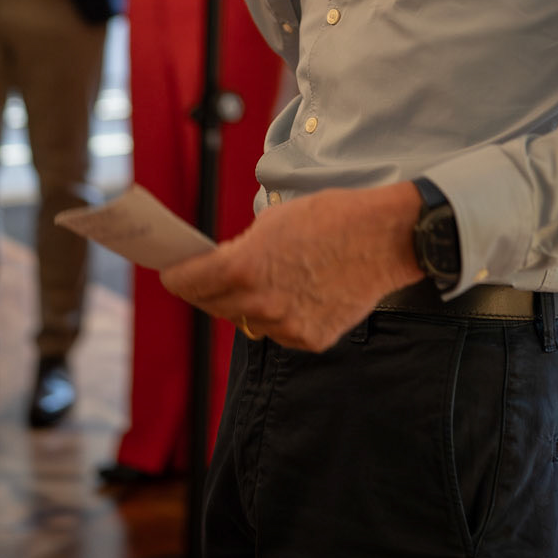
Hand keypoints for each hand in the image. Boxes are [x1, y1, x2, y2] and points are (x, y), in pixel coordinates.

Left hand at [161, 184, 423, 352]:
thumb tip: (224, 268)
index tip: (172, 273)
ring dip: (248, 304)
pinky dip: (280, 316)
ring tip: (265, 282)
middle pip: (214, 305)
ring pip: (248, 321)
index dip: (177, 275)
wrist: (385, 238)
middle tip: (209, 277)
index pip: (188, 282)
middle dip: (208, 289)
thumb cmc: (331, 218)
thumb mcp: (274, 221)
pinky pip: (280, 331)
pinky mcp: (310, 339)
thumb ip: (242, 250)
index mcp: (243, 268)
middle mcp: (260, 304)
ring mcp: (285, 326)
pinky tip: (296, 294)